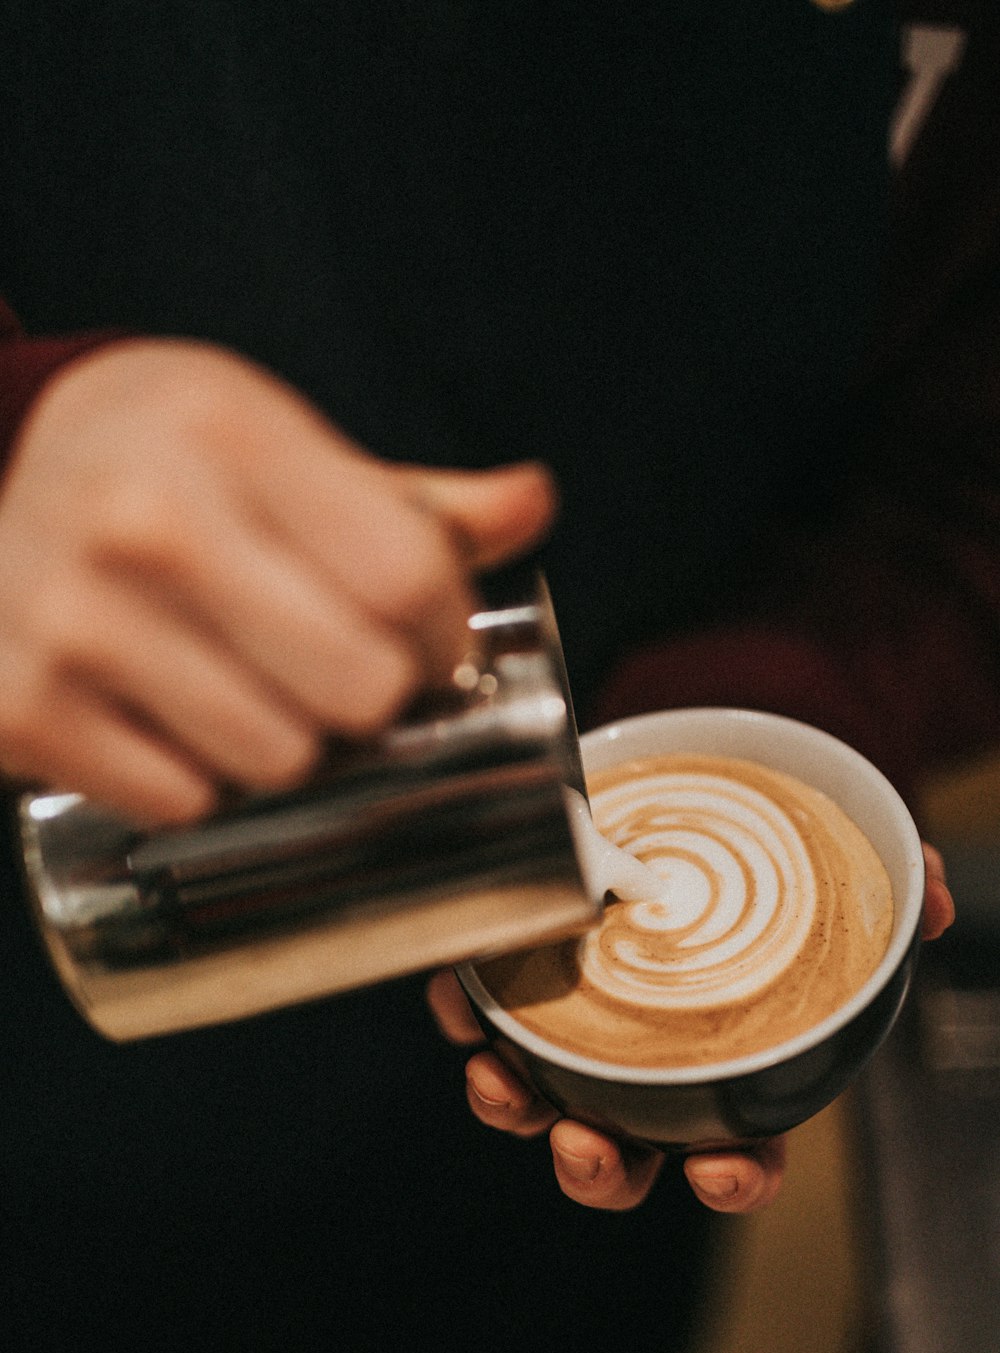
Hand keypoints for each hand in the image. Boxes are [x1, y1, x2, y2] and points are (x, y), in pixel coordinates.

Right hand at [0, 339, 552, 822]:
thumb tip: (533, 504)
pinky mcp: (20, 709)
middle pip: (359, 686)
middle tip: (346, 679)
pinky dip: (200, 784)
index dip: (446, 639)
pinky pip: (180, 802)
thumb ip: (411, 498)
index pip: (408, 580)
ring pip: (277, 760)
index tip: (433, 648)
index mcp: (233, 436)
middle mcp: (146, 522)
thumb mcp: (280, 444)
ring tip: (259, 696)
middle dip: (378, 701)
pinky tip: (178, 724)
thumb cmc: (168, 462)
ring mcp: (73, 622)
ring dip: (293, 750)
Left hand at [427, 841, 955, 1212]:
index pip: (741, 1156)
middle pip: (624, 1156)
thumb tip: (932, 899)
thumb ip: (896, 889)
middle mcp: (652, 1067)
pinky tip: (460, 989)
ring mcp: (582, 1029)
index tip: (715, 1170)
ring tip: (496, 1077)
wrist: (708, 792)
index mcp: (734, 1068)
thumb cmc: (778, 858)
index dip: (732, 1181)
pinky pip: (487, 1015)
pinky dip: (466, 1013)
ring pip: (539, 1102)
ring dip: (511, 1105)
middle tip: (583, 1142)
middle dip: (597, 1169)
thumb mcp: (842, 869)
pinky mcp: (528, 978)